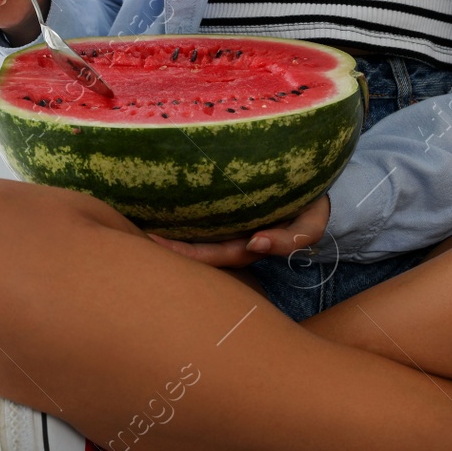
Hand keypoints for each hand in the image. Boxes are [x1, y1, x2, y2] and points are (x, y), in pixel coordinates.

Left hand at [145, 195, 330, 268]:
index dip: (189, 253)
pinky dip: (176, 221)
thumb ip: (289, 239)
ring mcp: (227, 227)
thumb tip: (257, 242)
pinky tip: (152, 211)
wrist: (315, 195)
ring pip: (193, 237)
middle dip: (167, 248)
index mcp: (248, 245)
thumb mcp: (309, 227)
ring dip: (168, 235)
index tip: (158, 242)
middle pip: (195, 251)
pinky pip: (197, 220)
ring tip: (136, 225)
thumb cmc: (310, 210)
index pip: (214, 254)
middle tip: (136, 234)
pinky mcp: (222, 211)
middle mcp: (232, 240)